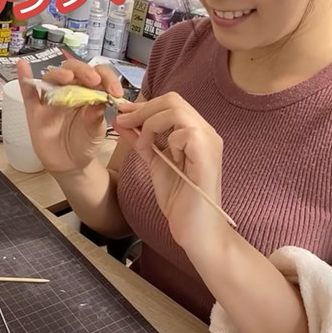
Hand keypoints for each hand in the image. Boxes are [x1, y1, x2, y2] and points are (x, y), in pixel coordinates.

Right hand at [16, 59, 122, 173]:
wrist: (71, 165)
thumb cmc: (85, 142)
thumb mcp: (96, 130)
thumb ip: (96, 114)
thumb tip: (100, 97)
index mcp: (88, 91)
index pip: (96, 74)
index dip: (106, 77)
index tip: (114, 91)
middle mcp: (69, 90)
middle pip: (73, 70)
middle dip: (84, 71)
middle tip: (93, 80)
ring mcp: (51, 99)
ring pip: (52, 78)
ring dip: (59, 73)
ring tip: (68, 77)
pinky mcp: (35, 111)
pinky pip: (28, 92)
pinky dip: (24, 78)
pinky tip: (23, 66)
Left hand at [113, 92, 226, 247]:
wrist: (196, 231)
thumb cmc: (180, 202)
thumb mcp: (155, 163)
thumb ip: (142, 141)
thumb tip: (122, 120)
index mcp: (196, 133)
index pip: (170, 104)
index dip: (144, 106)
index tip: (122, 114)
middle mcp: (206, 132)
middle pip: (173, 100)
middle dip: (143, 109)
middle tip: (122, 121)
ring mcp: (209, 141)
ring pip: (176, 110)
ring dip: (150, 123)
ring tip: (141, 142)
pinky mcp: (207, 154)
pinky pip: (184, 131)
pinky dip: (165, 139)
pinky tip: (160, 155)